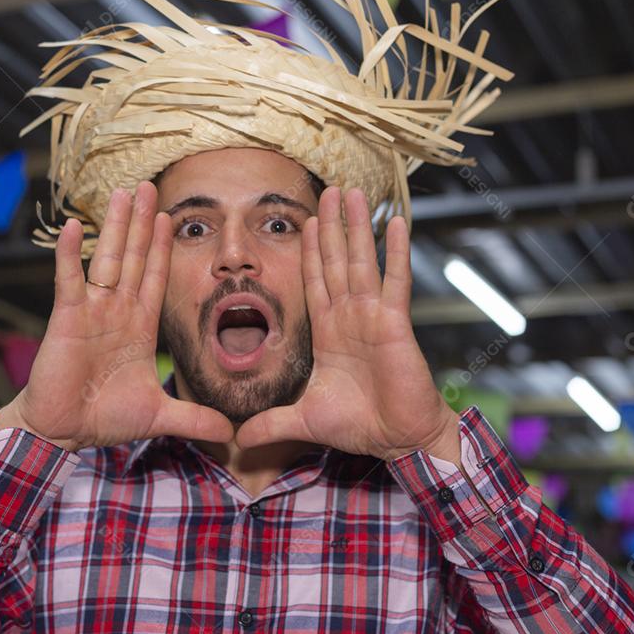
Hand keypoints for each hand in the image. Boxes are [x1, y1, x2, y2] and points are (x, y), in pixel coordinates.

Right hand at [0, 182, 233, 450]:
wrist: (63, 432)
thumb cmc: (104, 419)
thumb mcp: (159, 416)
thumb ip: (194, 419)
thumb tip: (231, 433)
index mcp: (138, 327)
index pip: (155, 278)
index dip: (162, 249)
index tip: (171, 218)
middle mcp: (116, 312)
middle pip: (133, 258)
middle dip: (142, 224)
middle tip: (149, 188)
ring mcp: (91, 312)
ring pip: (107, 260)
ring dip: (115, 227)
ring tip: (122, 194)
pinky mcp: (66, 319)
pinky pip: (71, 280)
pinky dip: (71, 254)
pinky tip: (74, 226)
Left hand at [235, 187, 459, 463]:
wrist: (398, 439)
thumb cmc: (359, 426)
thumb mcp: (303, 421)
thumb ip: (270, 424)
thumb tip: (236, 442)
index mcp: (329, 332)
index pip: (315, 281)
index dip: (311, 251)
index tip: (306, 222)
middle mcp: (350, 316)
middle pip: (338, 261)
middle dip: (332, 226)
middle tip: (331, 191)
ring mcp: (373, 316)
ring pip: (362, 261)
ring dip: (358, 227)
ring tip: (356, 193)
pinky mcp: (394, 323)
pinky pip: (395, 280)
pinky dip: (396, 251)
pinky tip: (396, 223)